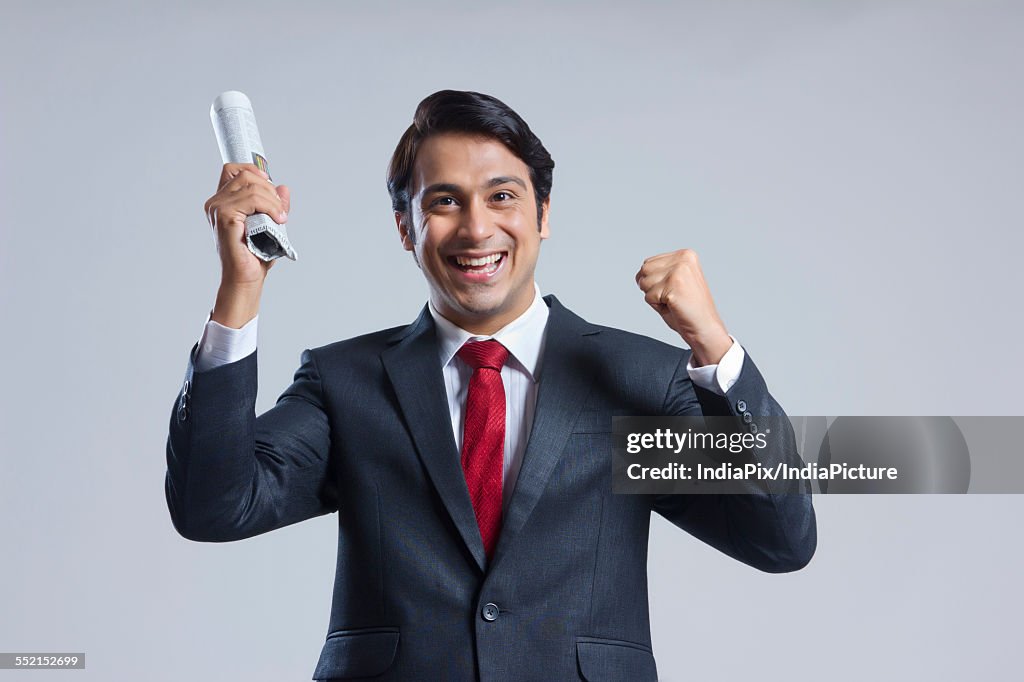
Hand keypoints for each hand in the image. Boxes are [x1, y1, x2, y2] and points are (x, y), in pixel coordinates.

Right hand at [203, 163, 289, 326]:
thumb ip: (275, 204)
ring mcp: (218, 209)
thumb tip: (283, 188)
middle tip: (280, 210)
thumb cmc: (255, 256)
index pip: (233, 170)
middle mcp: (215, 203)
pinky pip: (252, 199)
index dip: (254, 171)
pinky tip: (278, 219)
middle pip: (245, 174)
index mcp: (222, 202)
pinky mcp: (225, 217)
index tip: (271, 189)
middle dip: (269, 188)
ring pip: (251, 185)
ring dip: (272, 200)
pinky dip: (270, 206)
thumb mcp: (269, 224)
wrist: (246, 278)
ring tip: (280, 217)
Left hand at [635, 249, 731, 365]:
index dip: (653, 282)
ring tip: (673, 302)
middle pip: (644, 270)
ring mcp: (679, 270)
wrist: (705, 328)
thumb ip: (659, 272)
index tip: (673, 290)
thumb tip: (639, 274)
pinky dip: (657, 306)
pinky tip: (674, 307)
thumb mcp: (674, 282)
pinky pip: (648, 296)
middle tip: (671, 297)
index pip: (648, 263)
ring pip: (644, 282)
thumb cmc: (688, 310)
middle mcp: (683, 258)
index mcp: (685, 254)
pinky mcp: (674, 284)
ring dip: (654, 297)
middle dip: (651, 288)